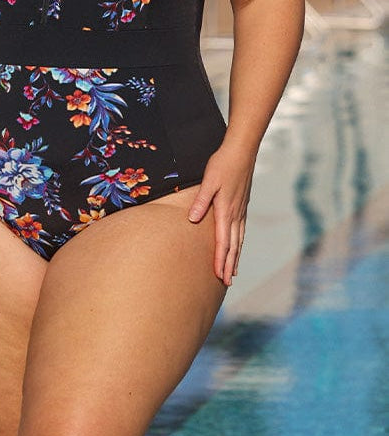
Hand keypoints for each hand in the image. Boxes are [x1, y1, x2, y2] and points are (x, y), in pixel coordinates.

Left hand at [187, 140, 255, 285]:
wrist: (241, 152)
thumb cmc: (222, 164)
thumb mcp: (208, 181)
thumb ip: (200, 200)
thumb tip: (192, 220)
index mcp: (226, 211)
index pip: (223, 242)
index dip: (221, 261)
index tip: (219, 277)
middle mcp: (236, 214)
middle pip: (233, 245)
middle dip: (229, 265)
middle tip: (227, 283)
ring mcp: (241, 210)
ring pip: (239, 239)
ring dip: (235, 256)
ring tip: (233, 271)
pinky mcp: (242, 204)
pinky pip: (241, 230)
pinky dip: (239, 242)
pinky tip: (238, 245)